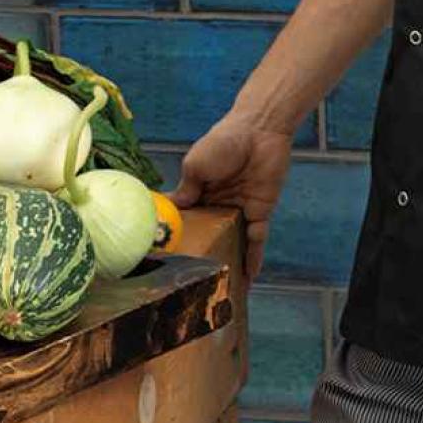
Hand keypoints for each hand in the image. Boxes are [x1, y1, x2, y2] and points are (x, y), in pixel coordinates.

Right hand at [168, 107, 294, 283]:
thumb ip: (186, 191)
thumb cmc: (223, 141)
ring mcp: (239, 210)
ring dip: (229, 264)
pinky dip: (253, 258)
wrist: (260, 128)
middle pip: (209, 237)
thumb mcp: (196, 164)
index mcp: (198, 193)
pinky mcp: (260, 211)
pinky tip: (249, 279)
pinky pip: (256, 239)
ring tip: (220, 294)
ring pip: (232, 243)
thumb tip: (173, 215)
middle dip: (202, 260)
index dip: (177, 240)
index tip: (163, 265)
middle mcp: (217, 205)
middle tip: (190, 289)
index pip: (185, 221)